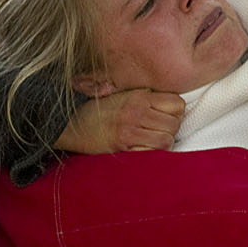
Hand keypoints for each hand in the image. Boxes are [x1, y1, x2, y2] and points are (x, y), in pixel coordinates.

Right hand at [55, 88, 185, 152]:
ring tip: (154, 138)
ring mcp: (130, 131)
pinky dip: (153, 152)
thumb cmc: (97, 108)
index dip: (176, 111)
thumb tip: (167, 101)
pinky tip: (145, 148)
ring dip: (164, 141)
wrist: (70, 123)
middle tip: (160, 128)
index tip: (168, 114)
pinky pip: (152, 153)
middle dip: (171, 127)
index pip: (177, 104)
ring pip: (167, 139)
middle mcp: (137, 112)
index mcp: (139, 96)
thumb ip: (143, 94)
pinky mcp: (123, 147)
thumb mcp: (121, 93)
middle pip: (175, 123)